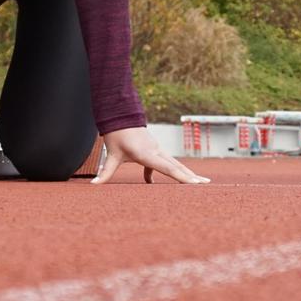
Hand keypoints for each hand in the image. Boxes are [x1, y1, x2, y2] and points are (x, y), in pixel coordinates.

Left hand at [91, 127, 210, 184]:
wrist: (120, 115)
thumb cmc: (116, 134)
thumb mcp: (111, 154)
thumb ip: (105, 172)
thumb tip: (94, 185)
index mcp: (146, 153)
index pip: (167, 168)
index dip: (181, 177)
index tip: (194, 183)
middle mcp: (156, 151)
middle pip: (177, 166)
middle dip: (191, 176)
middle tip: (206, 184)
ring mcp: (157, 150)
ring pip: (175, 164)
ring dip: (187, 173)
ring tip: (202, 182)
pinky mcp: (155, 150)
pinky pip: (166, 163)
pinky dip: (172, 172)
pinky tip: (168, 182)